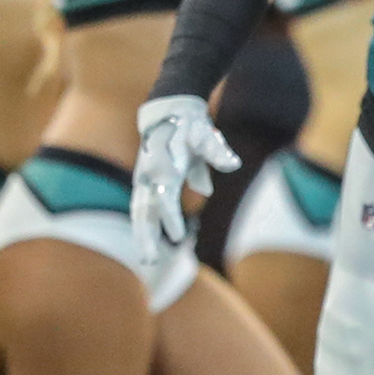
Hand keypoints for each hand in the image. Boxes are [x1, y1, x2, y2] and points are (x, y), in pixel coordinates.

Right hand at [130, 95, 239, 262]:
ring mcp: (144, 181)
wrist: (169, 113)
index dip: (170, 217)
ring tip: (148, 261)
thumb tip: (233, 164)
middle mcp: (149, 175)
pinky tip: (148, 249)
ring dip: (142, 237)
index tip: (178, 237)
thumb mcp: (206, 134)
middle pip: (144, 210)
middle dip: (146, 235)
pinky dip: (143, 229)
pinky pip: (142, 211)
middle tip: (151, 261)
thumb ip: (217, 151)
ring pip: (139, 213)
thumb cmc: (191, 126)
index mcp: (163, 165)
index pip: (164, 196)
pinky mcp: (144, 185)